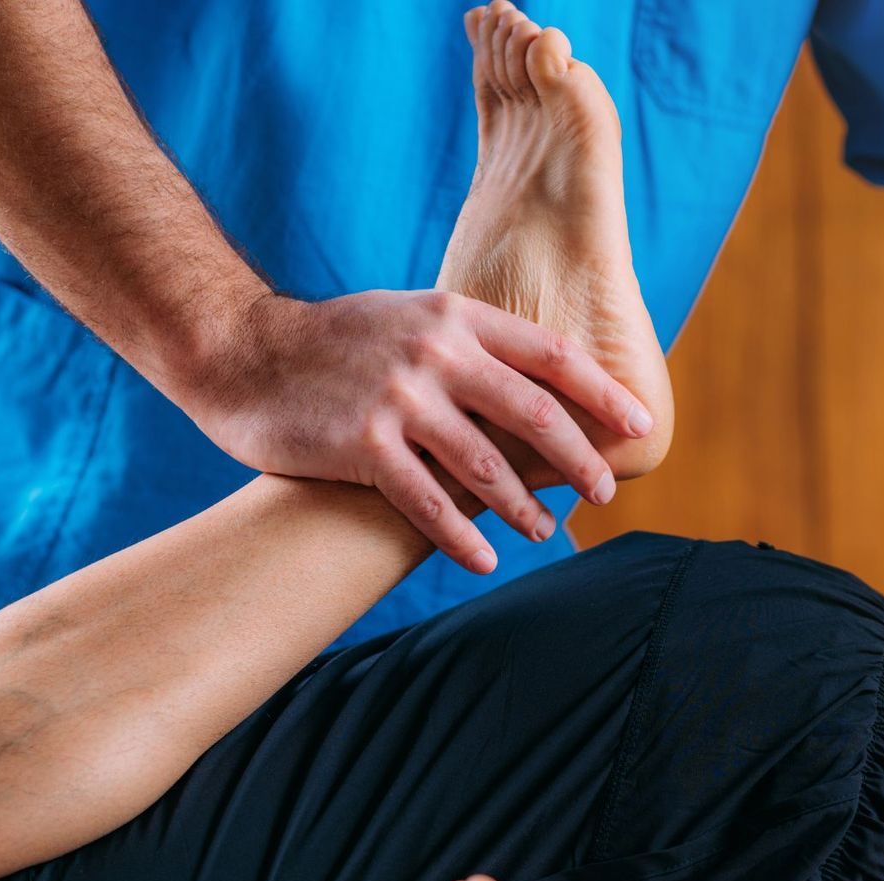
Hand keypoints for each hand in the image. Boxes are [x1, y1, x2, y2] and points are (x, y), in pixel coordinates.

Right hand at [183, 290, 652, 572]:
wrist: (242, 352)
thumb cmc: (336, 343)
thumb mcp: (410, 320)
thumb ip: (468, 344)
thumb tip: (536, 380)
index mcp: (456, 318)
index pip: (552, 357)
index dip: (604, 394)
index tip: (640, 424)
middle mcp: (437, 354)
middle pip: (535, 414)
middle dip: (581, 460)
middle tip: (604, 491)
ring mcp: (400, 399)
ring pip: (487, 466)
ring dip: (524, 506)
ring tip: (544, 529)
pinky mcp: (363, 444)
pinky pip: (428, 503)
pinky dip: (461, 537)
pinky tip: (483, 559)